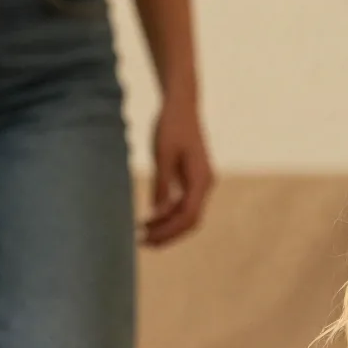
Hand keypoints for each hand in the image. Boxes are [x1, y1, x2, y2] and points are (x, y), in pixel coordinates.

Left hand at [142, 89, 213, 245]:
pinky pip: (183, 204)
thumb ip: (161, 183)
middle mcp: (205, 184)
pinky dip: (168, 214)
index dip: (168, 230)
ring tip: (142, 232)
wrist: (182, 105)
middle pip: (190, 220)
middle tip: (142, 242)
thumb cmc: (171, 125)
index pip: (188, 215)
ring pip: (187, 214)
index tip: (147, 237)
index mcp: (201, 179)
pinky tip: (151, 217)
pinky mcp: (193, 179)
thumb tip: (156, 211)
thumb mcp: (162, 154)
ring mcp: (201, 182)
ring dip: (167, 225)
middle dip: (168, 234)